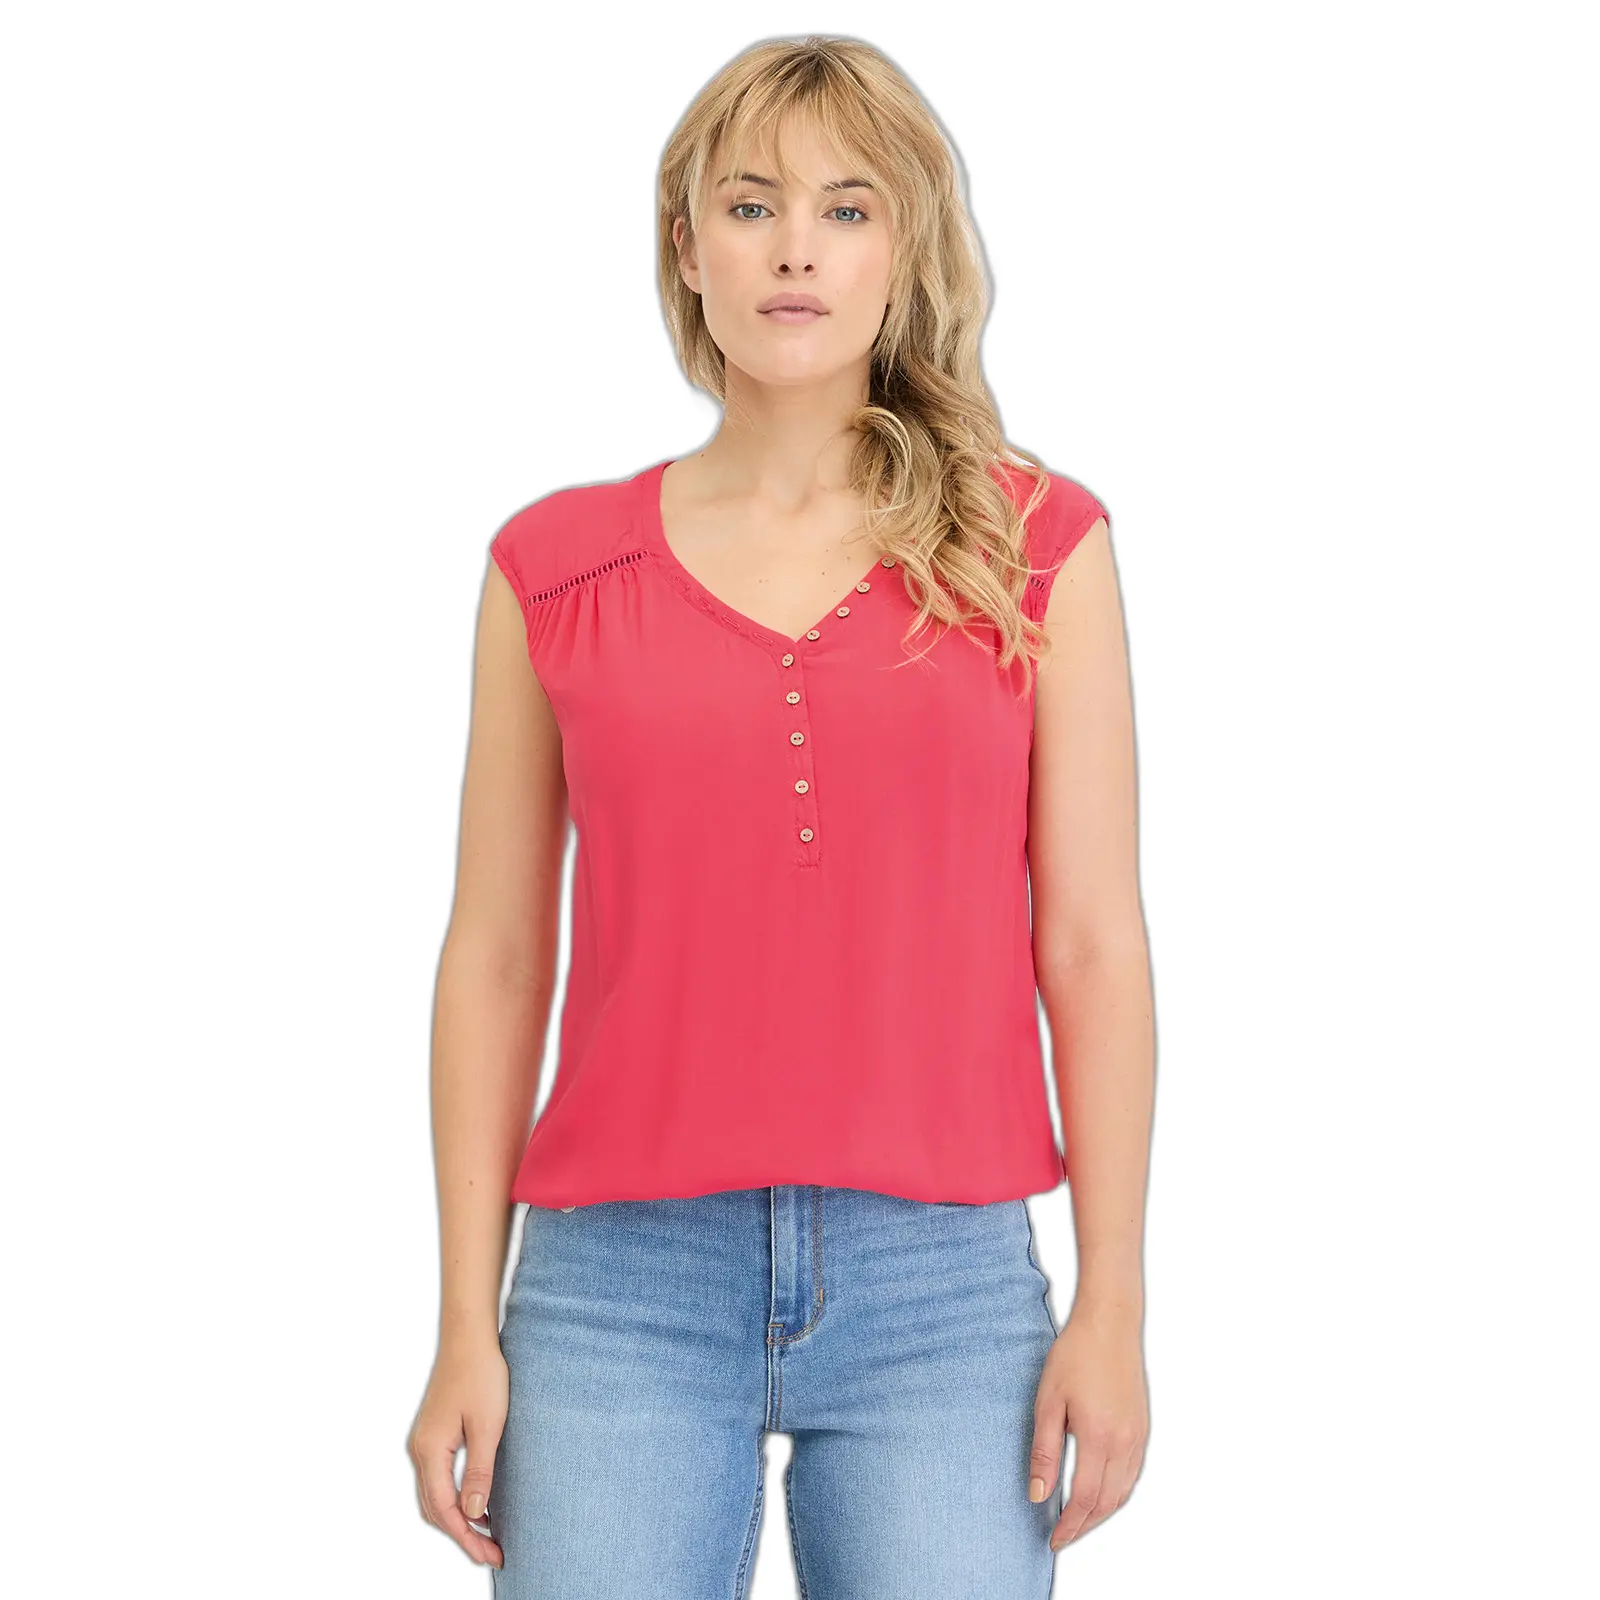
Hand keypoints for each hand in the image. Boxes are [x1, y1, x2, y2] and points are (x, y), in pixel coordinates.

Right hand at [408, 1336, 508, 1568]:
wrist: (469, 1336)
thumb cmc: (481, 1374)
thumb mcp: (488, 1425)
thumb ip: (479, 1471)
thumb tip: (472, 1513)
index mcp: (430, 1451)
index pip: (445, 1510)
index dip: (468, 1538)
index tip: (492, 1555)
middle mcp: (421, 1450)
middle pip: (435, 1509)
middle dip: (462, 1535)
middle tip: (492, 1553)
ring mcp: (425, 1441)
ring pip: (435, 1496)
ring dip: (458, 1518)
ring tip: (488, 1535)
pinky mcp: (434, 1433)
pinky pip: (439, 1478)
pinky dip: (455, 1498)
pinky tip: (478, 1502)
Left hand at [1028, 1304, 1148, 1550]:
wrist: (1109, 1325)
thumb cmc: (1076, 1356)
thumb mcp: (1048, 1402)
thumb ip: (1044, 1452)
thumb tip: (1038, 1493)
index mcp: (1098, 1438)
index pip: (1084, 1499)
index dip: (1069, 1525)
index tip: (1054, 1539)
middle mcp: (1124, 1444)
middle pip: (1107, 1503)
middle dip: (1084, 1526)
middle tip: (1064, 1537)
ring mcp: (1137, 1437)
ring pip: (1123, 1492)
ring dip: (1102, 1513)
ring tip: (1079, 1521)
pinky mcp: (1142, 1428)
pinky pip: (1132, 1474)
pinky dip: (1117, 1493)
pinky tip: (1102, 1493)